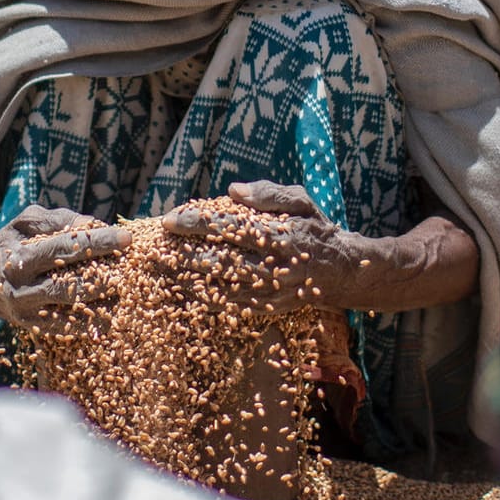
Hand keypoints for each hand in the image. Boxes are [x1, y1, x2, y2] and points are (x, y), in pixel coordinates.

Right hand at [0, 206, 130, 326]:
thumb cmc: (10, 241)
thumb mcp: (27, 221)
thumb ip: (59, 220)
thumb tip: (92, 224)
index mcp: (22, 257)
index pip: (67, 247)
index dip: (99, 242)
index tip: (127, 237)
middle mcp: (23, 288)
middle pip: (71, 284)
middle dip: (105, 276)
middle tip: (132, 269)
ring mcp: (28, 312)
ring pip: (71, 310)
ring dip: (103, 304)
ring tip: (128, 293)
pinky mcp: (32, 327)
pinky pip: (66, 329)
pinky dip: (91, 325)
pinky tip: (113, 318)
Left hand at [162, 181, 362, 313]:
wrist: (344, 272)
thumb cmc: (316, 228)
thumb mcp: (301, 200)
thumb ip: (268, 193)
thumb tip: (232, 191)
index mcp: (281, 235)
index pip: (230, 227)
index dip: (197, 223)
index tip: (170, 219)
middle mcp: (274, 266)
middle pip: (219, 260)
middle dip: (183, 253)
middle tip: (155, 246)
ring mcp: (271, 292)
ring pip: (220, 287)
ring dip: (187, 278)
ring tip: (160, 267)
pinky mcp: (268, 309)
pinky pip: (229, 306)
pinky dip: (204, 298)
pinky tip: (182, 288)